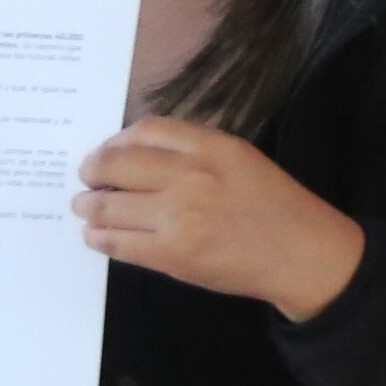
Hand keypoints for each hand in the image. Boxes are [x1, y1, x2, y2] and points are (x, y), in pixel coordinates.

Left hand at [74, 119, 367, 320]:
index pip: (145, 131)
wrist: (301, 254)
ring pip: (108, 205)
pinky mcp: (171, 254)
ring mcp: (178, 216)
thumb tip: (136, 156)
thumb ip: (194, 152)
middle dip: (91, 170)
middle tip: (85, 178)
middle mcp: (191, 175)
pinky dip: (99, 237)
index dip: (115, 140)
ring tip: (84, 207)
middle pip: (116, 164)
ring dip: (87, 205)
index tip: (107, 151)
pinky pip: (118, 242)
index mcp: (213, 147)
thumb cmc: (273, 205)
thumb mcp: (241, 160)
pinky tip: (96, 235)